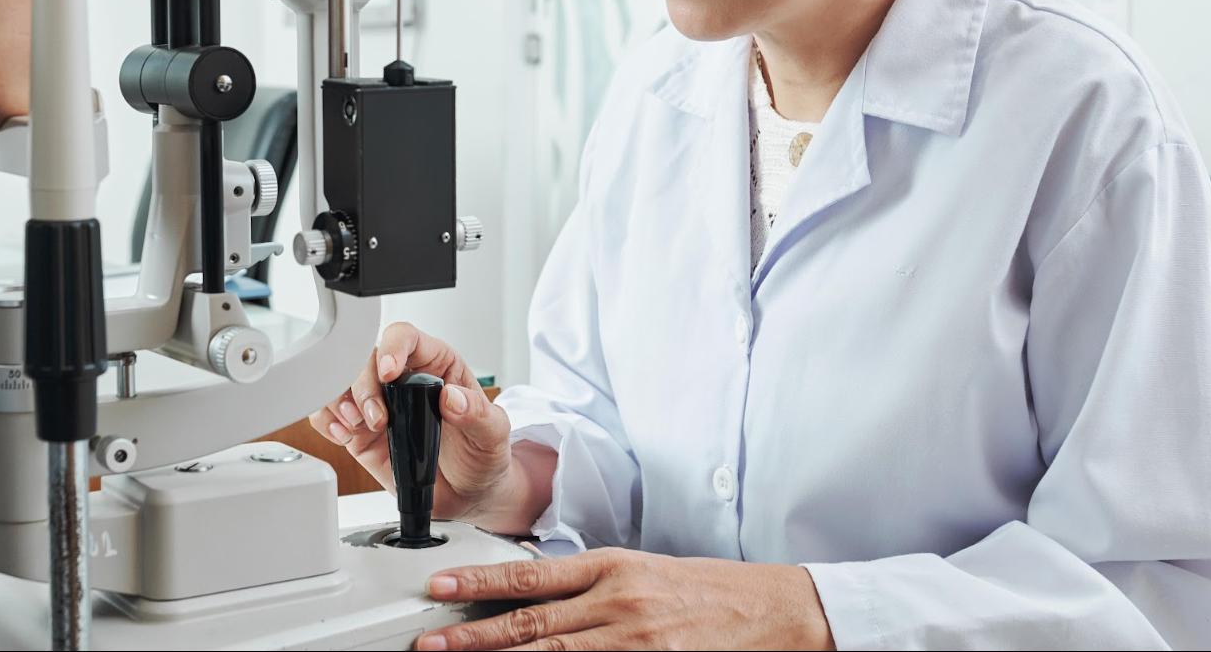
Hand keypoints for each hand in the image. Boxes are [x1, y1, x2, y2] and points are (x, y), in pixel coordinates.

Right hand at [308, 323, 532, 530]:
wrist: (469, 495)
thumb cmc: (481, 455)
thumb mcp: (493, 433)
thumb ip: (477, 412)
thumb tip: (453, 397)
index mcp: (436, 365)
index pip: (405, 338)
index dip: (392, 347)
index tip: (388, 372)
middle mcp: (402, 379)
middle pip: (366, 359)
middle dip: (363, 386)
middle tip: (375, 418)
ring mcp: (379, 405)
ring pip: (341, 382)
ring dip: (339, 401)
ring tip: (356, 426)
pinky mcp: (361, 432)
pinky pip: (329, 413)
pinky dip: (327, 420)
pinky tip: (343, 434)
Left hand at [413, 549, 834, 650]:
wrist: (781, 610)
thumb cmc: (712, 592)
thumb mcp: (646, 572)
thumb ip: (592, 586)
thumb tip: (535, 598)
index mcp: (615, 568)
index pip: (533, 574)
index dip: (480, 582)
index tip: (439, 586)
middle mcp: (620, 603)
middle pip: (532, 623)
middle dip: (474, 637)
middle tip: (429, 643)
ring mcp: (637, 643)